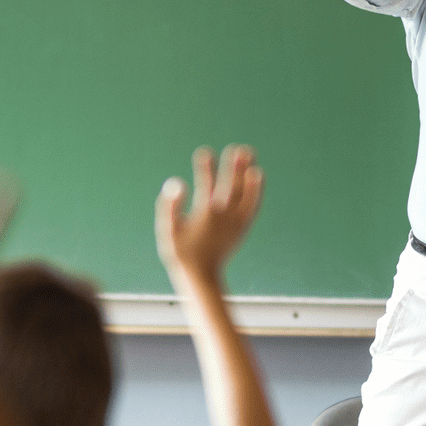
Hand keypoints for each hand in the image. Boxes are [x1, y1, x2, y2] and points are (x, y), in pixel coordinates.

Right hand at [157, 144, 264, 278]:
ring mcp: (235, 222)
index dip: (205, 167)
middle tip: (238, 149)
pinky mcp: (242, 228)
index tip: (205, 152)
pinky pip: (252, 205)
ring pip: (244, 193)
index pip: (206, 184)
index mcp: (205, 214)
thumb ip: (171, 206)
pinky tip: (257, 177)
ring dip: (247, 174)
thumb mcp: (168, 230)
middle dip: (234, 167)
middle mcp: (224, 216)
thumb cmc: (180, 253)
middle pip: (231, 186)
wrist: (200, 276)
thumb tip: (176, 182)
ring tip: (249, 155)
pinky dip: (256, 191)